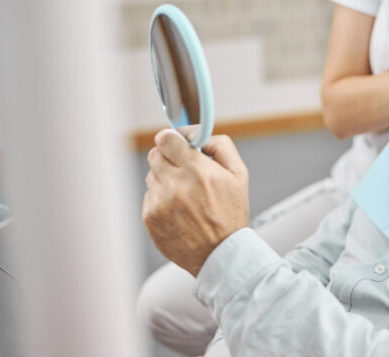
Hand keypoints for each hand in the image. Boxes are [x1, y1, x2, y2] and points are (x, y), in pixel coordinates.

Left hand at [142, 128, 249, 275]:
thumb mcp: (239, 174)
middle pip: (155, 154)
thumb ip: (220, 145)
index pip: (166, 139)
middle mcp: (176, 185)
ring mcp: (160, 202)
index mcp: (198, 171)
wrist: (220, 254)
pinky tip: (178, 210)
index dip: (171, 139)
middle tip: (183, 169)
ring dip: (165, 179)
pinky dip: (161, 199)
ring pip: (152, 175)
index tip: (176, 144)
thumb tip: (196, 133)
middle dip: (168, 158)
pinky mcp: (150, 217)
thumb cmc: (230, 214)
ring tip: (185, 195)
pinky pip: (149, 196)